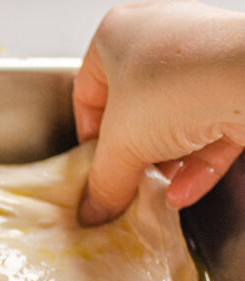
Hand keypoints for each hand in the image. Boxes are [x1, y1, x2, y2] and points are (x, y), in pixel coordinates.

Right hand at [73, 1, 244, 224]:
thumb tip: (94, 211)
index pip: (87, 93)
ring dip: (165, 163)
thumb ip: (102, 182)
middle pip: (134, 109)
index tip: (93, 168)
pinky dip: (197, 162)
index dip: (88, 138)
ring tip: (155, 192)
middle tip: (125, 183)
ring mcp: (204, 57)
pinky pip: (212, 126)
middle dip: (132, 154)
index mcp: (117, 34)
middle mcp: (161, 36)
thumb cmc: (173, 90)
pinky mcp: (238, 82)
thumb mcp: (119, 147)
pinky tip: (182, 193)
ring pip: (175, 120)